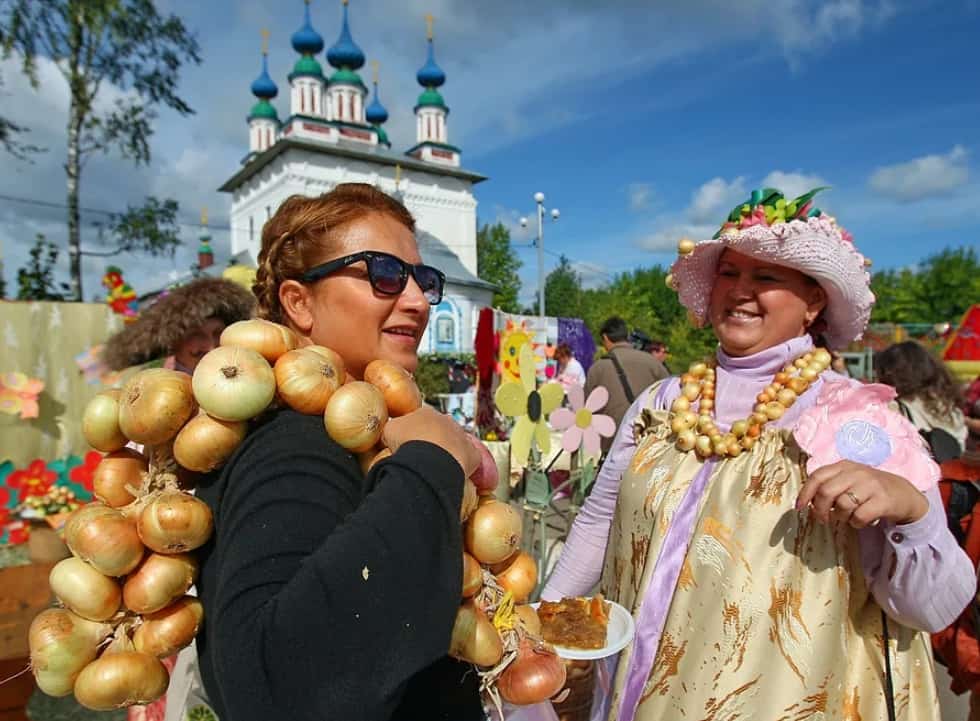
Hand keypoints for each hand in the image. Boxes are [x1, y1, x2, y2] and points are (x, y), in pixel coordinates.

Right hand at [383, 405, 480, 478]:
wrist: (430, 459)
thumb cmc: (406, 443)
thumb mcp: (389, 430)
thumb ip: (394, 428)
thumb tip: (394, 434)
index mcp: (426, 413)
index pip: (419, 420)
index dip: (413, 434)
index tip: (407, 446)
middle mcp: (447, 421)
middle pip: (439, 430)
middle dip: (432, 441)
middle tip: (422, 458)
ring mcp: (462, 436)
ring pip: (455, 443)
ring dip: (447, 453)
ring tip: (435, 468)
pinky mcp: (473, 454)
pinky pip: (468, 459)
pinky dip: (461, 465)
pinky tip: (451, 474)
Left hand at [796, 460, 928, 527]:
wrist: (903, 494)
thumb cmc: (869, 489)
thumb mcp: (848, 481)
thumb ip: (829, 487)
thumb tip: (807, 503)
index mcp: (844, 466)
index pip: (817, 476)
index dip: (805, 493)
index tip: (799, 507)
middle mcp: (857, 472)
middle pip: (827, 491)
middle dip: (820, 509)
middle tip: (823, 519)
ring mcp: (871, 485)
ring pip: (843, 505)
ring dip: (840, 517)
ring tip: (847, 517)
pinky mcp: (883, 500)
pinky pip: (860, 516)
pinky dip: (856, 523)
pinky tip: (860, 521)